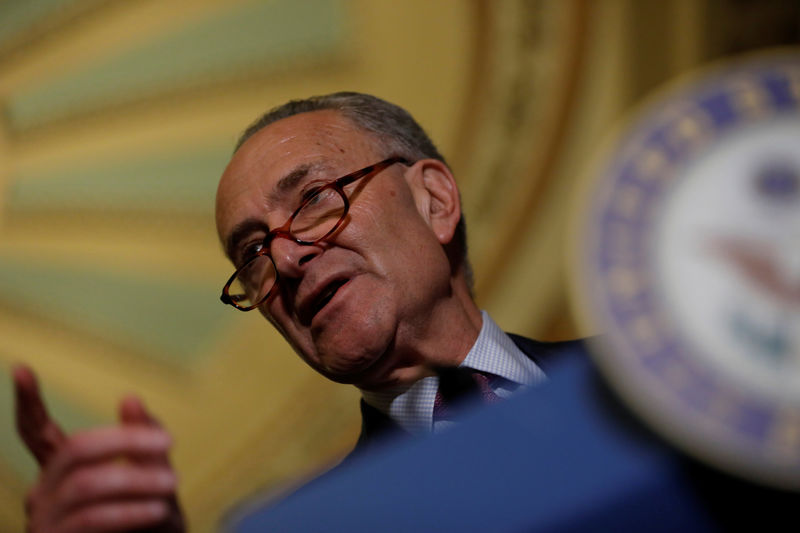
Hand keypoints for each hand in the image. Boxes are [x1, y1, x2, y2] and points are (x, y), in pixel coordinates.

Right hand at [13, 365, 185, 532]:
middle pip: (75, 451)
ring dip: (135, 481)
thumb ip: (143, 441)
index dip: (28, 404)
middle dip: (124, 440)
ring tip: (173, 482)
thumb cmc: (147, 523)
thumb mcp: (153, 477)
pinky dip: (128, 511)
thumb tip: (129, 397)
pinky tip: (158, 509)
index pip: (36, 432)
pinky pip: (90, 520)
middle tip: (168, 440)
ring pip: (86, 485)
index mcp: (61, 472)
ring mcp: (44, 521)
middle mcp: (43, 493)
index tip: (22, 367)